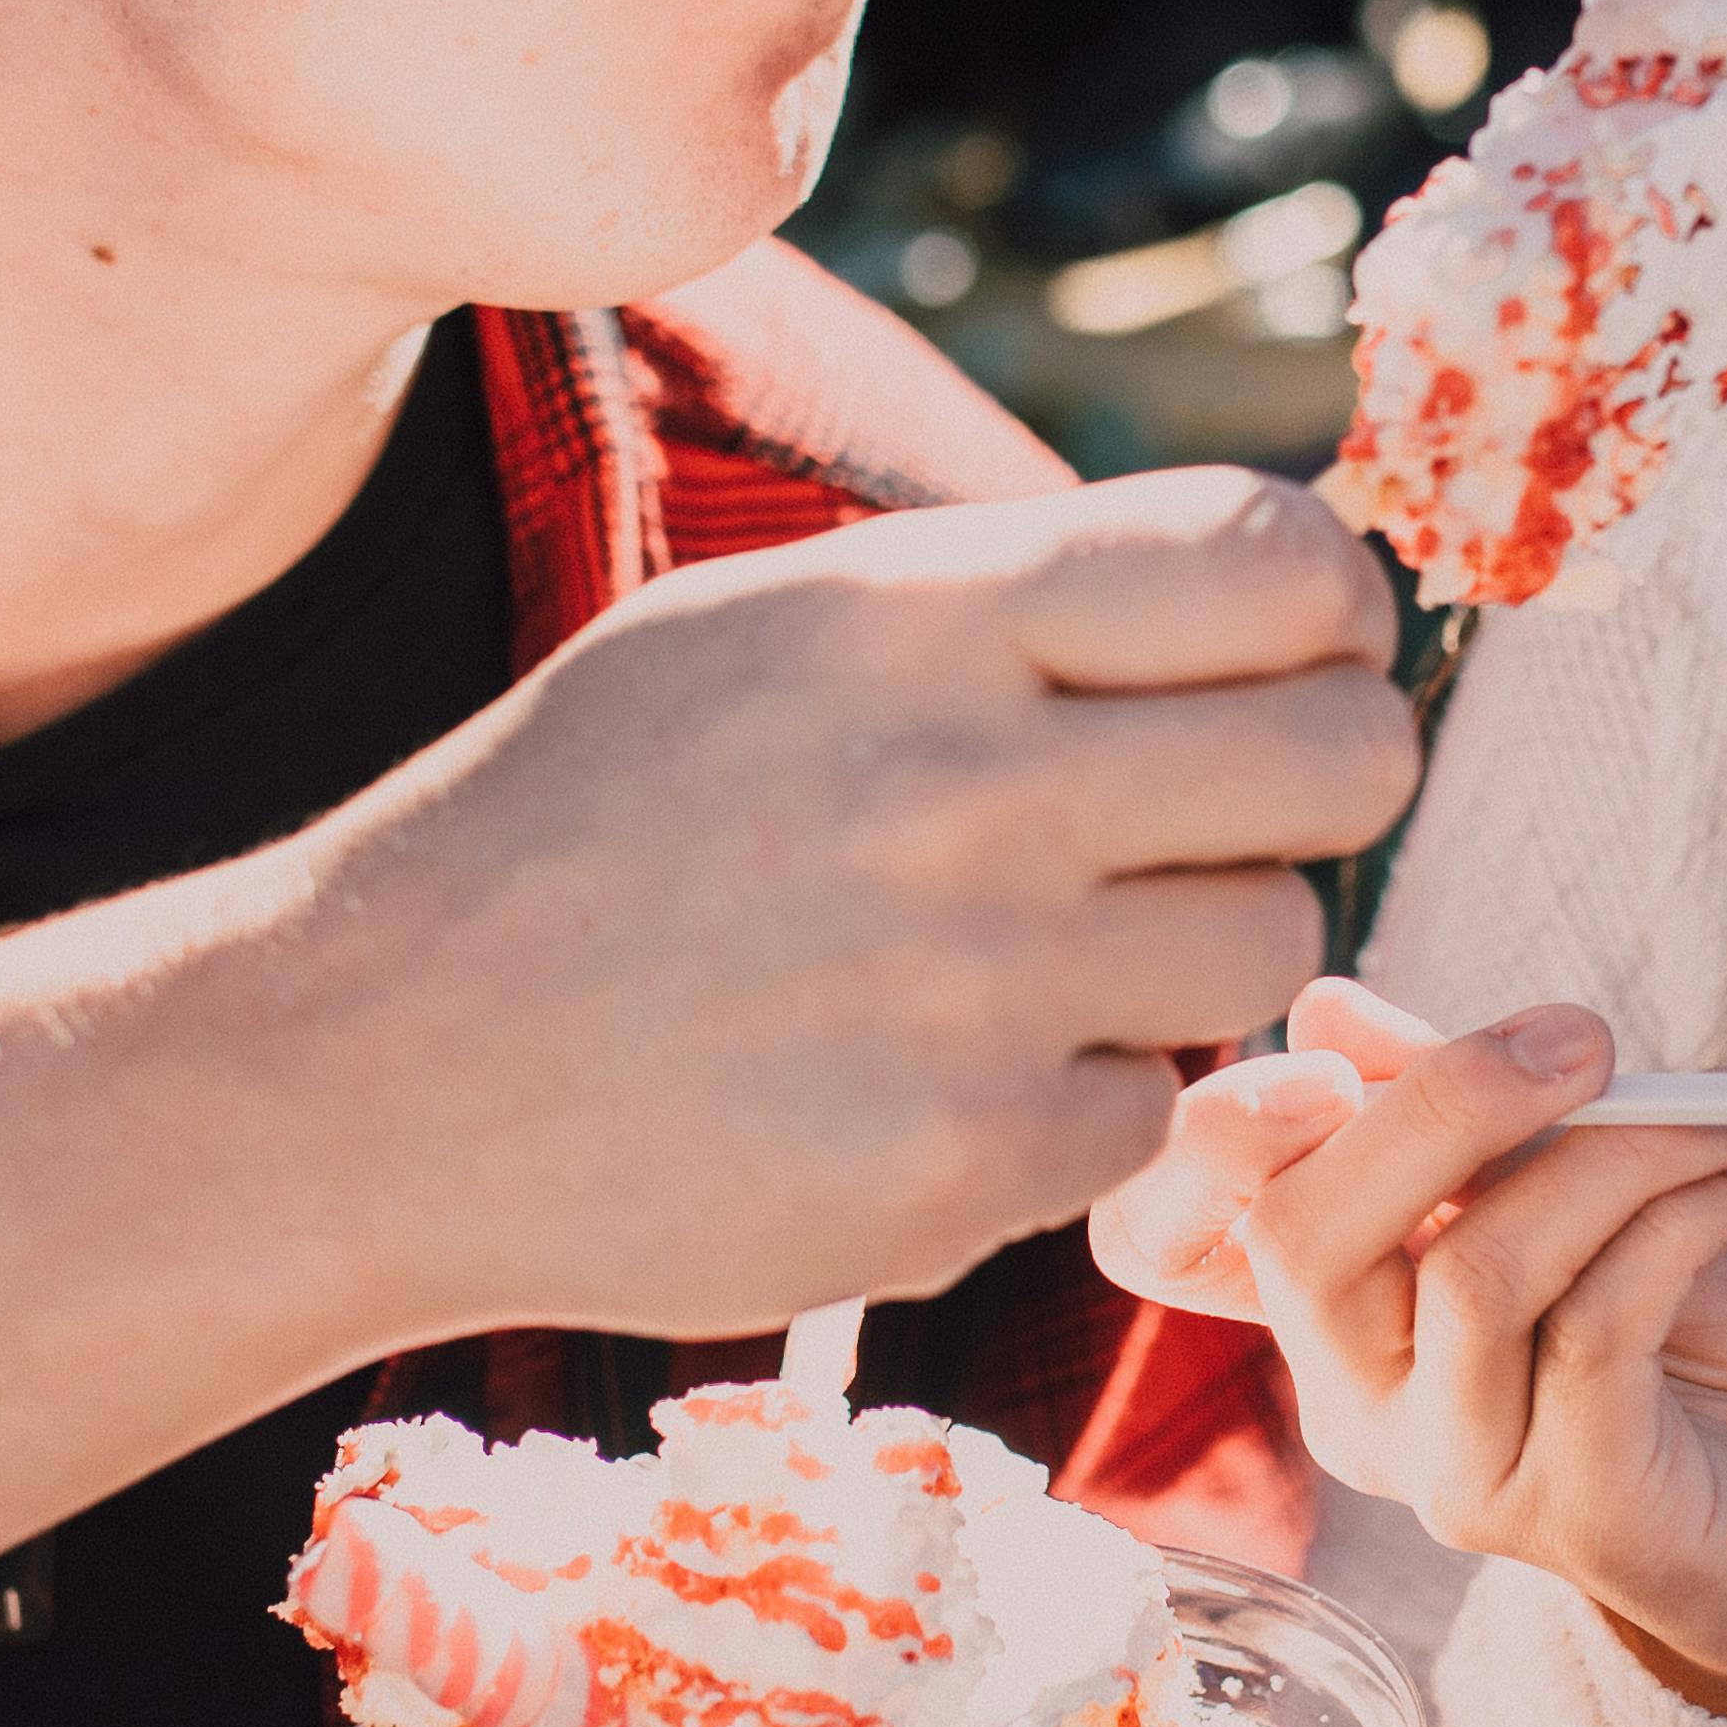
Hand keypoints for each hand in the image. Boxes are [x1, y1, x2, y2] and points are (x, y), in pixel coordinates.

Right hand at [293, 469, 1415, 1342]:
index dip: (1335, 618)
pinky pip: (1153, 1112)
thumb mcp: (774, 629)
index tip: (1301, 663)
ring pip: (1271, 945)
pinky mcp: (957, 1163)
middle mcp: (966, 780)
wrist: (382, 1060)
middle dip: (1313, 789)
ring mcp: (970, 983)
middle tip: (1216, 824)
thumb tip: (1284, 583)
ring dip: (1191, 957)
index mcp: (922, 612)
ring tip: (1034, 955)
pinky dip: (1078, 1106)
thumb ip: (1014, 600)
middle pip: (1344, 759)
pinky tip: (940, 1076)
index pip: (1284, 562)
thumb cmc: (598, 817)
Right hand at [1092, 981, 1726, 1726]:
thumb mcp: (1571, 1177)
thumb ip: (1452, 1104)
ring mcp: (1455, 1474)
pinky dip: (1682, 1221)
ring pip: (1472, 1275)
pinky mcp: (1576, 1516)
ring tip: (1726, 1127)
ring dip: (1615, 1158)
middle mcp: (1357, 1404)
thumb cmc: (1704, 1324)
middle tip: (1588, 1042)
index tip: (1329, 1062)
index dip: (1200, 1143)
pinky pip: (1599, 1327)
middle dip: (1443, 1101)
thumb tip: (1324, 1007)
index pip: (1167, 1235)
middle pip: (1304, 1237)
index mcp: (1330, 1307)